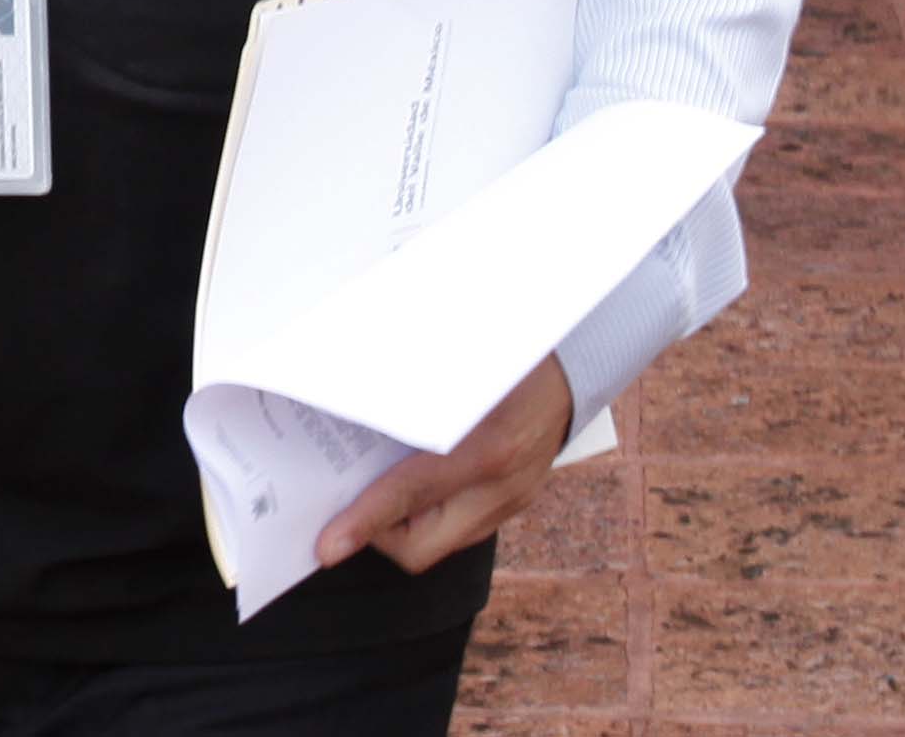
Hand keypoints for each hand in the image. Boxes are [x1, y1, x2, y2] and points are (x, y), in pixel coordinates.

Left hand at [316, 355, 574, 573]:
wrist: (578, 361)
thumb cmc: (508, 356)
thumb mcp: (456, 370)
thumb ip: (406, 402)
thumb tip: (352, 416)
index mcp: (484, 449)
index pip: (407, 495)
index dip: (362, 523)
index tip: (325, 548)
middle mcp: (500, 486)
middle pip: (420, 546)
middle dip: (375, 535)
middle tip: (345, 505)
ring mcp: (513, 500)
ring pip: (440, 542)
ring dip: (400, 527)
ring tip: (370, 493)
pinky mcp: (519, 502)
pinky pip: (461, 527)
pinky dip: (429, 514)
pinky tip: (413, 484)